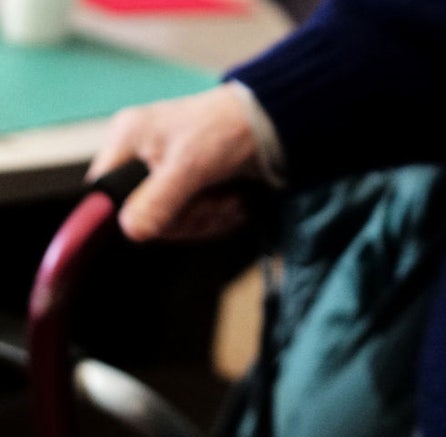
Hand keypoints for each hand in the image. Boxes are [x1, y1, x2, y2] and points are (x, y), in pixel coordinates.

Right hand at [86, 83, 262, 241]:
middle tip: (212, 205)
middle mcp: (141, 157)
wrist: (270, 125)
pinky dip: (216, 216)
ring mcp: (166, 174)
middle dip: (183, 218)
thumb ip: (159, 200)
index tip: (161, 219)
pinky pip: (192, 219)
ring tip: (229, 200)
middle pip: (141, 214)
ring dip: (206, 219)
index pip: (103, 190)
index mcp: (128, 140)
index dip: (128, 212)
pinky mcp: (190, 188)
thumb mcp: (190, 166)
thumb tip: (131, 231)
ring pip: (170, 221)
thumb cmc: (227, 129)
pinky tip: (232, 202)